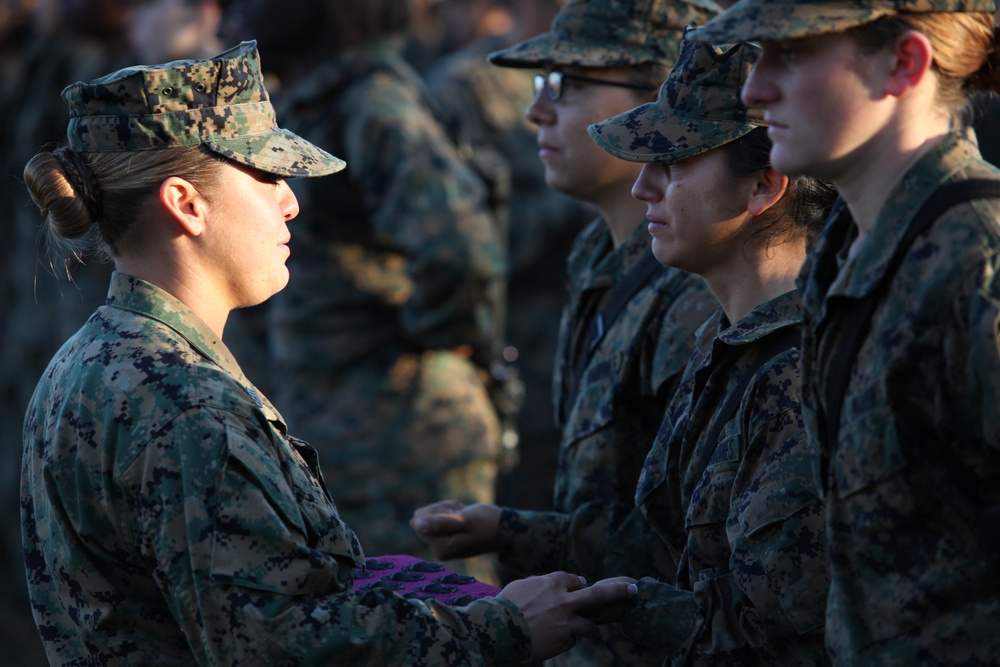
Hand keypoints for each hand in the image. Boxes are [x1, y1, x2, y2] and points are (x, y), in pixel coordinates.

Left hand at [410, 501, 500, 559]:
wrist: (505, 529)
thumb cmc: (487, 523)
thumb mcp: (463, 520)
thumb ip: (440, 522)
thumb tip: (416, 523)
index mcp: (440, 548)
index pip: (419, 521)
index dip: (436, 511)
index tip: (455, 514)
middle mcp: (439, 549)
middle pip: (424, 518)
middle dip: (442, 510)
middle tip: (463, 514)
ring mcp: (443, 544)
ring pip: (433, 515)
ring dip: (449, 509)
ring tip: (467, 515)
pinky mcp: (448, 538)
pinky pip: (442, 517)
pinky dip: (453, 512)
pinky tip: (466, 515)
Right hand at [498, 572, 636, 661]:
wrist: (497, 630)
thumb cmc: (505, 606)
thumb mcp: (522, 586)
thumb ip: (544, 583)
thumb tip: (564, 581)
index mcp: (552, 583)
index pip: (573, 580)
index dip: (577, 585)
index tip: (580, 587)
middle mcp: (564, 600)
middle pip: (599, 594)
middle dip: (619, 591)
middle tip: (633, 589)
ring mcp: (566, 621)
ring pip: (590, 626)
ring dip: (588, 628)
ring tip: (579, 630)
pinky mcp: (565, 640)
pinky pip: (572, 640)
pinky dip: (565, 640)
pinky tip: (549, 640)